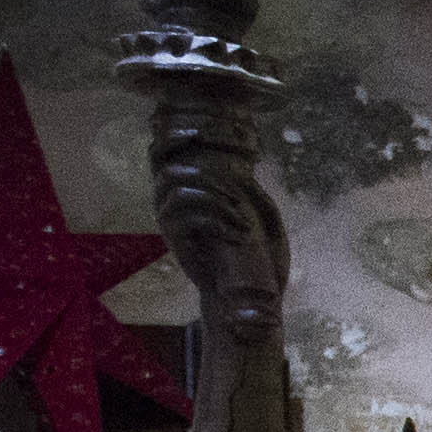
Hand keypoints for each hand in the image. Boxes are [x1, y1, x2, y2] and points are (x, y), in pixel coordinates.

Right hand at [150, 140, 289, 332]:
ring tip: (242, 222)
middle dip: (209, 179)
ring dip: (217, 201)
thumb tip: (245, 176)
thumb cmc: (257, 259)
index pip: (167, 162)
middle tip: (237, 199)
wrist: (249, 296)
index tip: (198, 135)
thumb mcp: (264, 221)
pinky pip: (187, 216)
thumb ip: (254, 196)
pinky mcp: (175, 241)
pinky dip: (217, 221)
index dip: (174, 142)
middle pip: (172, 172)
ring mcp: (171, 223)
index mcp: (189, 196)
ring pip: (180, 191)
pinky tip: (237, 236)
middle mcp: (173, 206)